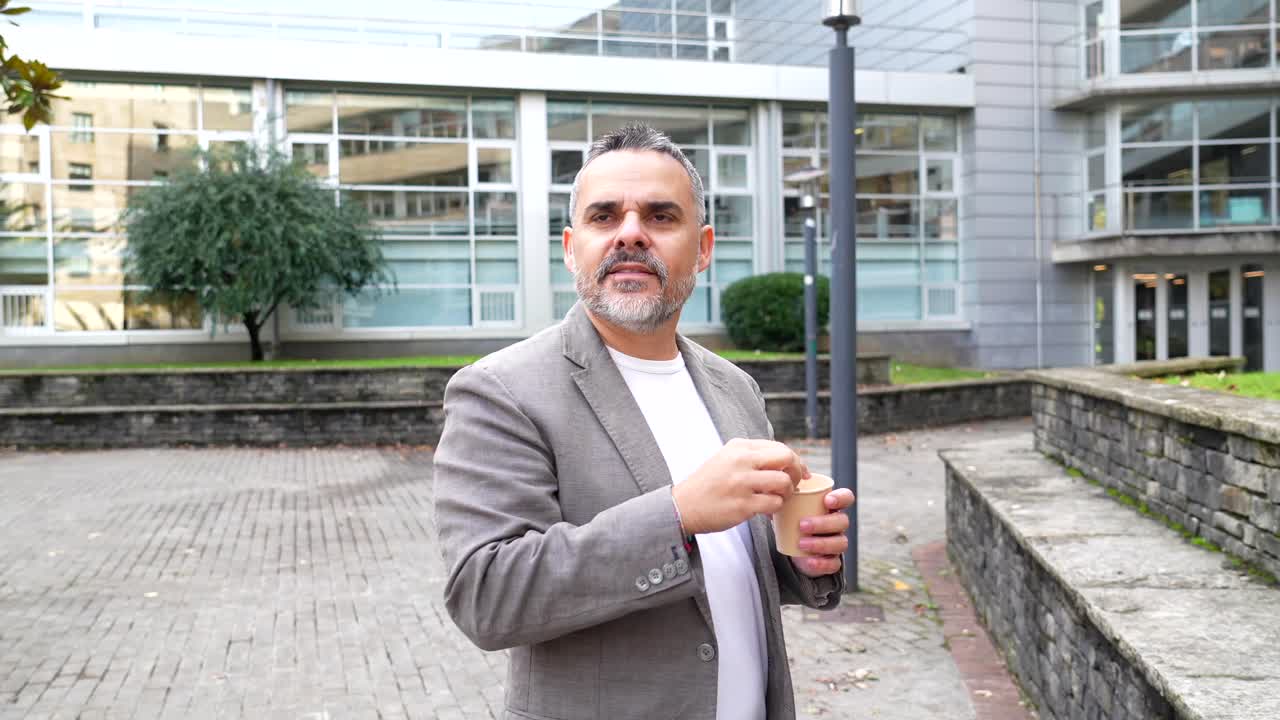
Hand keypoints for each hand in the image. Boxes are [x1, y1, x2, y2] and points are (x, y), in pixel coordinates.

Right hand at [672, 438, 808, 535]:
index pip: (779, 447)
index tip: (800, 473)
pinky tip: (767, 511)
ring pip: (784, 482)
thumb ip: (753, 456)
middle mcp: (741, 461)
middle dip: (797, 472)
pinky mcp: (743, 505)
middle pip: (787, 458)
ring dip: (787, 493)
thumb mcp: (727, 459)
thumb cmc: (709, 484)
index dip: (795, 461)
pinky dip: (776, 508)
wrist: (683, 506)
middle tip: (793, 485)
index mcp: (739, 447)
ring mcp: (742, 483)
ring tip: (778, 499)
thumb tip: (787, 461)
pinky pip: (774, 503)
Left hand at [791, 488, 854, 577]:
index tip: (827, 501)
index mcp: (831, 506)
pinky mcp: (832, 561)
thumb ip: (783, 495)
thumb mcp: (787, 505)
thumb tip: (775, 490)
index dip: (841, 498)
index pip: (846, 497)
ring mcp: (837, 543)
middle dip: (823, 523)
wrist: (789, 545)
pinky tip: (809, 561)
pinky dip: (822, 563)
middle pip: (842, 521)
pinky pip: (834, 564)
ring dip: (821, 544)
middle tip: (802, 525)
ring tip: (801, 543)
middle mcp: (838, 524)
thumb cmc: (791, 518)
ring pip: (840, 543)